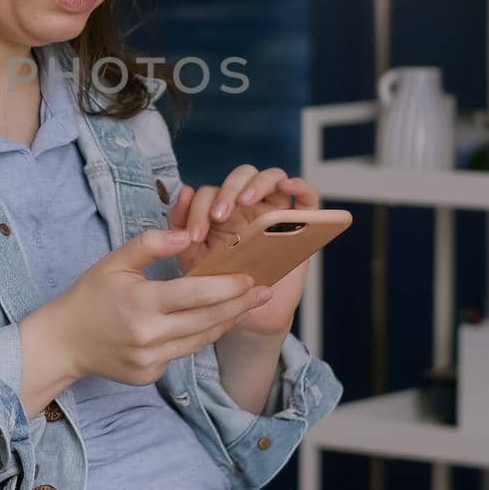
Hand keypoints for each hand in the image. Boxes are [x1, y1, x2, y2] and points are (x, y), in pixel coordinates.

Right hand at [22, 228, 272, 387]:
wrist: (63, 342)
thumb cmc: (89, 296)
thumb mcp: (114, 261)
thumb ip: (152, 243)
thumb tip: (187, 234)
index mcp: (142, 302)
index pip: (197, 294)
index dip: (229, 287)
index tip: (250, 277)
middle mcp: (149, 334)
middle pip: (207, 319)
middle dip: (240, 305)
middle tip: (264, 291)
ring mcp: (150, 359)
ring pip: (200, 340)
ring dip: (226, 322)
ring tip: (246, 306)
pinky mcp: (150, 374)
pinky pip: (183, 353)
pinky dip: (198, 337)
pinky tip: (212, 323)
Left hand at [168, 165, 319, 334]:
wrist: (244, 313)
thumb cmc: (218, 282)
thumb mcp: (192, 255)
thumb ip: (181, 225)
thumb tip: (184, 191)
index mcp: (223, 209)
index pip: (211, 191)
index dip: (198, 207)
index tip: (194, 236)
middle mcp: (250, 205)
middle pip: (242, 176)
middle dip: (227, 191)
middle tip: (218, 216)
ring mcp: (277, 211)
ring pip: (272, 177)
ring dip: (257, 184)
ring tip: (245, 202)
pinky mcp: (301, 224)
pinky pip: (308, 196)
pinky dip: (300, 185)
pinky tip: (288, 186)